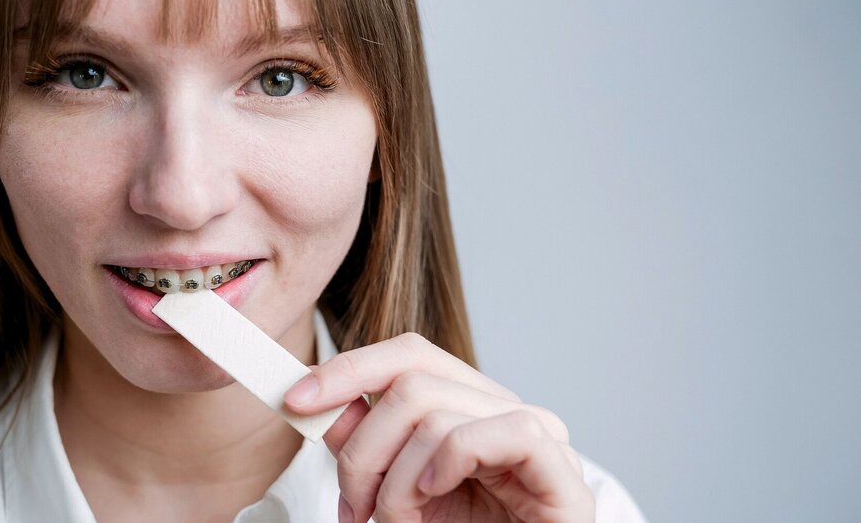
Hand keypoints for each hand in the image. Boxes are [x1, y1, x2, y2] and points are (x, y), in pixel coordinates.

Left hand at [283, 332, 595, 522]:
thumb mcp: (400, 493)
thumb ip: (367, 445)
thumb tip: (321, 402)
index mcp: (470, 408)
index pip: (408, 355)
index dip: (347, 369)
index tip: (296, 400)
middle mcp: (506, 411)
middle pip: (411, 383)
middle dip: (363, 449)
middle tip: (355, 506)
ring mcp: (542, 438)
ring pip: (438, 415)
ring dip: (397, 482)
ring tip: (398, 522)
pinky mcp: (564, 473)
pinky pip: (506, 432)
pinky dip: (453, 461)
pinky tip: (436, 494)